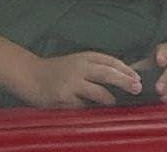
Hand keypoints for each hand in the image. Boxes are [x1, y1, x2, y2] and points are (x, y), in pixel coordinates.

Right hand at [20, 52, 141, 108]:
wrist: (28, 75)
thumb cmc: (55, 70)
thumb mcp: (75, 62)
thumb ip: (94, 68)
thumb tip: (122, 79)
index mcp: (83, 57)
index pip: (110, 60)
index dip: (125, 69)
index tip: (138, 77)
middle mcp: (78, 67)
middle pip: (108, 74)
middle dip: (125, 81)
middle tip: (137, 88)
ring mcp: (71, 82)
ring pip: (99, 93)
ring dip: (110, 99)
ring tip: (113, 102)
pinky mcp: (64, 97)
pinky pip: (84, 106)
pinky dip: (90, 108)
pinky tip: (91, 109)